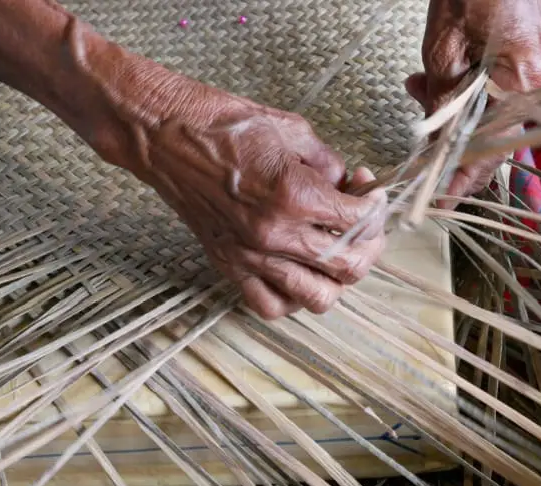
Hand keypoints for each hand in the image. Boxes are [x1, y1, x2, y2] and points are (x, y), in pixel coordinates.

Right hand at [95, 61, 385, 320]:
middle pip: (348, 267)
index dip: (376, 207)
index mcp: (294, 195)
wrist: (164, 135)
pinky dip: (293, 299)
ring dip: (337, 279)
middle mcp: (274, 234)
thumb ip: (329, 164)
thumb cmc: (222, 123)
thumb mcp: (292, 130)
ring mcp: (250, 257)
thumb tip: (348, 186)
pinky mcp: (228, 266)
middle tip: (365, 225)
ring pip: (317, 298)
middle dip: (369, 245)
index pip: (359, 221)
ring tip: (336, 254)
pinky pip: (270, 307)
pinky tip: (299, 275)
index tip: (371, 194)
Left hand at [406, 0, 540, 202]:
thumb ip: (443, 108)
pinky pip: (498, 93)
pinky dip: (466, 93)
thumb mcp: (444, 54)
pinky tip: (433, 77)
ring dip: (451, 113)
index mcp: (524, 86)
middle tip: (415, 142)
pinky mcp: (533, 60)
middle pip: (491, 139)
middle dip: (449, 143)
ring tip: (417, 87)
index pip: (490, 155)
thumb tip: (434, 152)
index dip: (462, 183)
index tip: (440, 204)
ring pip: (490, 116)